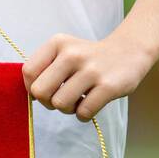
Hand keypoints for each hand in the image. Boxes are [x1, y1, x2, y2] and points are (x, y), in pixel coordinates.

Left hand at [23, 31, 154, 121]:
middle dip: (47, 102)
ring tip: (79, 99)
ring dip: (68, 109)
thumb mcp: (64, 52)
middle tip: (62, 98)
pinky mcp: (108, 86)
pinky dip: (84, 114)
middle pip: (40, 91)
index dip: (32, 88)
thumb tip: (30, 96)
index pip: (28, 72)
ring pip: (60, 104)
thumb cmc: (88, 60)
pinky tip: (92, 103)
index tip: (47, 89)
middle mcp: (73, 54)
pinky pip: (83, 112)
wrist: (130, 51)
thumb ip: (43, 69)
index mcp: (58, 43)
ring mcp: (91, 70)